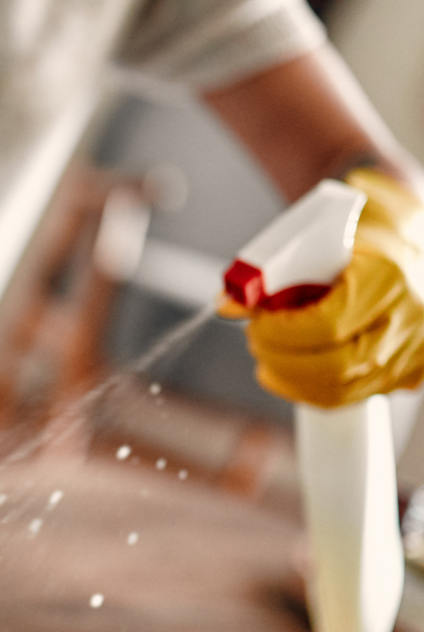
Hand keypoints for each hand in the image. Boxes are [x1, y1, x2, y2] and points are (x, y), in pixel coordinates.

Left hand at [228, 169, 423, 406]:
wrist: (406, 239)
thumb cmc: (357, 234)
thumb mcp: (313, 235)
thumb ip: (268, 268)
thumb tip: (225, 303)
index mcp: (387, 277)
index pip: (328, 325)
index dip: (281, 332)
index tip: (256, 321)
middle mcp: (408, 320)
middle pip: (335, 368)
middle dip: (281, 359)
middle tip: (256, 339)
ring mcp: (411, 352)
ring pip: (341, 392)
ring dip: (290, 378)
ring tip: (268, 352)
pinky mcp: (406, 372)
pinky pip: (352, 397)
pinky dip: (310, 389)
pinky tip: (289, 370)